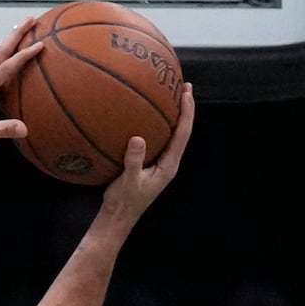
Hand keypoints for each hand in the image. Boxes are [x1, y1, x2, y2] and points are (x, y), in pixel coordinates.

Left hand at [0, 16, 45, 166]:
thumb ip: (3, 130)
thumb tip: (25, 128)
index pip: (6, 67)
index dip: (24, 55)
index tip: (40, 44)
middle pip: (0, 53)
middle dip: (15, 35)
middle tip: (31, 19)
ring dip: (11, 45)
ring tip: (24, 33)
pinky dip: (8, 63)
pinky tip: (15, 65)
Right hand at [102, 82, 194, 219]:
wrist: (117, 218)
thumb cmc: (123, 202)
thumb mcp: (128, 181)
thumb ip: (134, 161)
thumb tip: (138, 138)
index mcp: (169, 165)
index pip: (183, 134)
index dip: (186, 112)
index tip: (186, 93)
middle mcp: (168, 162)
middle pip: (182, 131)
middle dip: (184, 109)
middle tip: (183, 87)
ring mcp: (159, 164)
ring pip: (171, 135)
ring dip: (172, 116)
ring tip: (169, 97)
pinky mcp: (149, 165)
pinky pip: (157, 141)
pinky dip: (156, 126)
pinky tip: (145, 119)